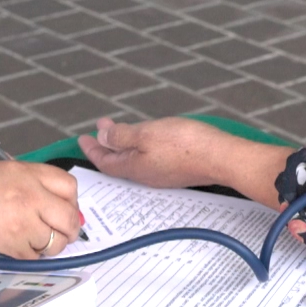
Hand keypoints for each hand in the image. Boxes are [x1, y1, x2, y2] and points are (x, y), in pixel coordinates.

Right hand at [0, 161, 80, 277]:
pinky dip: (25, 260)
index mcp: (21, 173)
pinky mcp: (16, 252)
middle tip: (58, 236)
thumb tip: (53, 205)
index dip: (70, 202)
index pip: (67, 185)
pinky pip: (35, 260)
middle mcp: (28, 195)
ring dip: (44, 247)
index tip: (64, 212)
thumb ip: (24, 185)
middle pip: (69, 216)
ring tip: (20, 243)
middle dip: (68, 230)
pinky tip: (5, 252)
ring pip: (55, 242)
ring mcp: (24, 224)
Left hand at [77, 117, 289, 206]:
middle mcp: (146, 175)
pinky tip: (147, 140)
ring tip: (120, 132)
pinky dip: (140, 148)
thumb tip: (102, 137)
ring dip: (123, 145)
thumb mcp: (147, 134)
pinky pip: (150, 160)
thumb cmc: (185, 144)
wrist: (222, 158)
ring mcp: (163, 174)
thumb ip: (122, 136)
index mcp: (134, 167)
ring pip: (134, 160)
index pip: (105, 160)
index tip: (83, 137)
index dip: (93, 148)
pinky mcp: (178, 170)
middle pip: (118, 162)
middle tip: (100, 130)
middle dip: (107, 145)